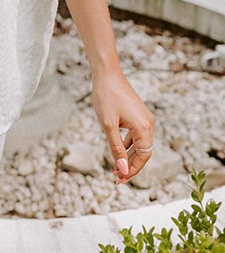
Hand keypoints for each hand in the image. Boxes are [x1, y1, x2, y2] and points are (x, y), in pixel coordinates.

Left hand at [91, 67, 153, 184]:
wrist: (106, 73)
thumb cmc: (106, 97)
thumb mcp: (108, 126)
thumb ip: (116, 148)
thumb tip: (122, 169)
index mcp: (144, 127)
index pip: (143, 156)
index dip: (133, 169)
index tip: (120, 179)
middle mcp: (148, 123)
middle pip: (143, 152)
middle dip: (130, 166)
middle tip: (117, 178)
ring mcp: (143, 118)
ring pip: (139, 144)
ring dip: (129, 156)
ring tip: (116, 168)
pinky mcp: (137, 114)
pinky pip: (135, 135)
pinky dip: (128, 145)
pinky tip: (118, 151)